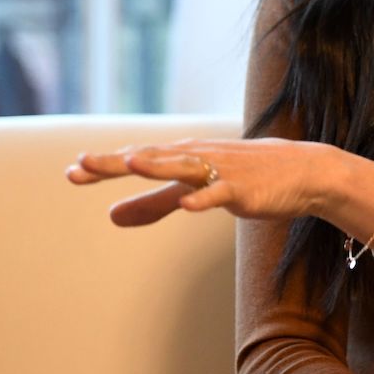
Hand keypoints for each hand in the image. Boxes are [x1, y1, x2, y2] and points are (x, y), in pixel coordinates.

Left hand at [66, 137, 333, 226]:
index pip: (137, 159)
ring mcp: (221, 171)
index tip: (71, 172)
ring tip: (131, 163)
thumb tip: (110, 216)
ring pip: (184, 167)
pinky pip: (222, 193)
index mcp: (182, 157)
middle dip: (116, 162)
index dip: (104, 167)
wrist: (303, 174)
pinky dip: (206, 197)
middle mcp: (197, 157)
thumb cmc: (246, 178)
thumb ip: (153, 202)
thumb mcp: (193, 190)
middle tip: (81, 164)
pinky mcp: (244, 189)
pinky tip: (190, 205)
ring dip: (159, 165)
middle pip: (152, 159)